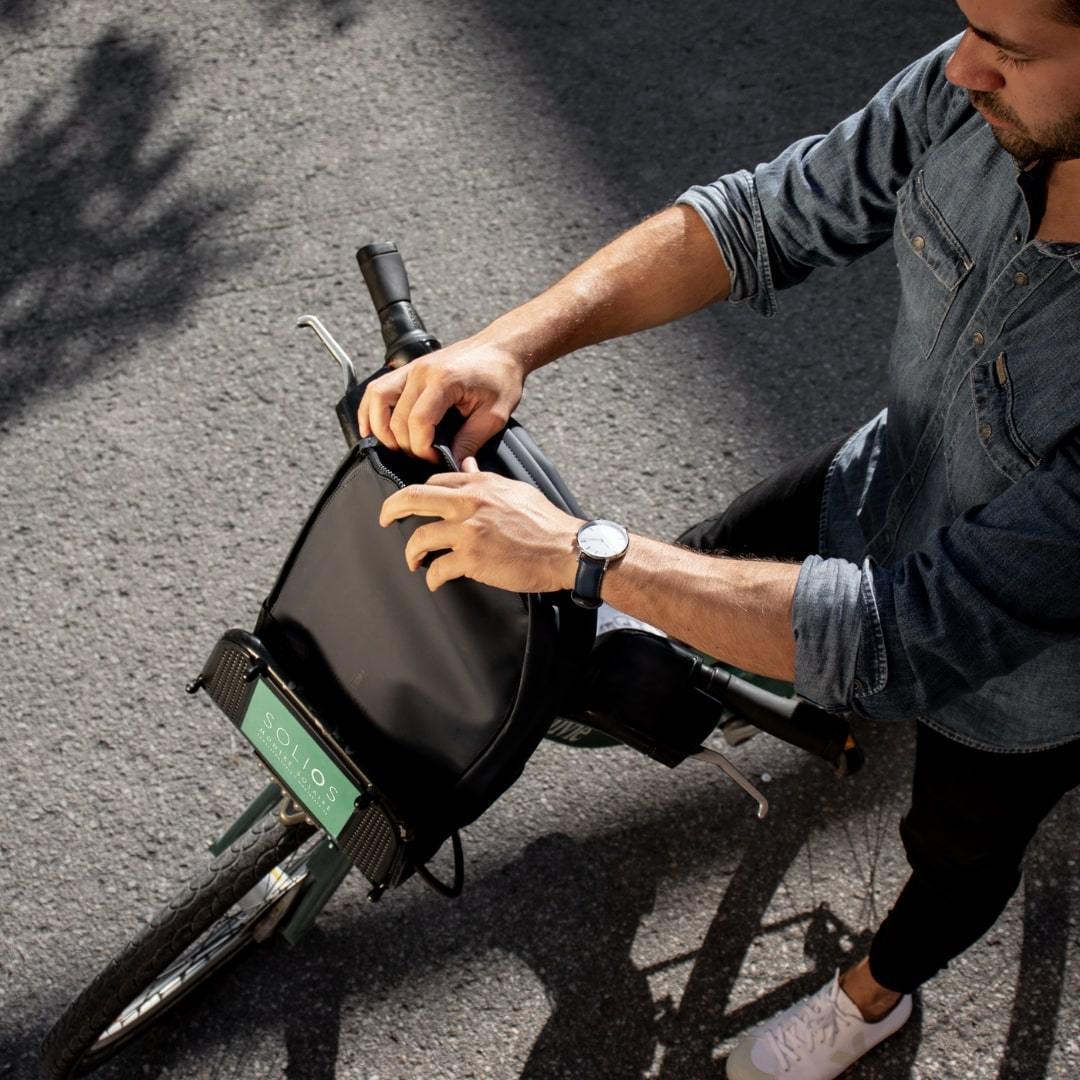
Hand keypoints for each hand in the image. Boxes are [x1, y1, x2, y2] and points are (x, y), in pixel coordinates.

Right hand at [358, 335, 527, 463]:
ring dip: (380, 429)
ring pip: (377, 400)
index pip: (418, 423)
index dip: (422, 449)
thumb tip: (455, 465)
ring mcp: (411, 368)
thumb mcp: (494, 414)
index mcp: (444, 380)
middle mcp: (421, 372)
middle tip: (424, 457)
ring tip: (395, 448)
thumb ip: (471, 442)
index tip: (435, 459)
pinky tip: (372, 429)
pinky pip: (377, 389)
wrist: (501, 348)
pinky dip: (369, 410)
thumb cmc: (500, 376)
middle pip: (396, 418)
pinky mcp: (407, 370)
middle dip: (406, 446)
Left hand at [379, 457, 581, 592]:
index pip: (436, 480)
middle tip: (383, 518)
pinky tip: (433, 580)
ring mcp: (468, 531)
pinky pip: (438, 567)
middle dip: (391, 508)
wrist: (566, 549)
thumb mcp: (515, 490)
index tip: (414, 503)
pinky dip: (432, 577)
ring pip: (419, 538)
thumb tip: (468, 465)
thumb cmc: (547, 523)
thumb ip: (486, 478)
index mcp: (480, 484)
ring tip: (412, 561)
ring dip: (411, 552)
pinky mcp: (472, 558)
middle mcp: (470, 503)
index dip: (421, 492)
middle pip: (414, 498)